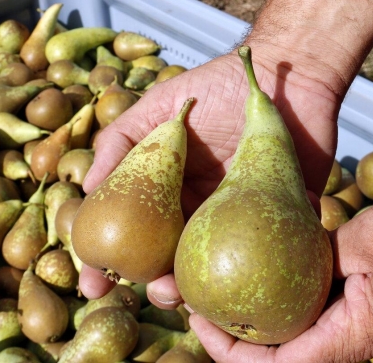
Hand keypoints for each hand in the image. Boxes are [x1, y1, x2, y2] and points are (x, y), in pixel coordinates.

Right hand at [78, 45, 346, 303]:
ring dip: (193, 292)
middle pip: (169, 264)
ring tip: (185, 293)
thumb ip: (121, 140)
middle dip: (154, 288)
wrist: (288, 79)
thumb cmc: (218, 89)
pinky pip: (259, 261)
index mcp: (169, 194)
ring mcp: (235, 222)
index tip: (92, 286)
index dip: (107, 265)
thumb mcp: (161, 107)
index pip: (133, 235)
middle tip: (151, 290)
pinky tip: (228, 287)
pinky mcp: (275, 224)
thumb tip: (84, 186)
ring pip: (209, 270)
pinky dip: (243, 279)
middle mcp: (199, 214)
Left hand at [190, 191, 372, 362]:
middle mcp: (349, 339)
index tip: (201, 316)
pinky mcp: (364, 303)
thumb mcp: (362, 240)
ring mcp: (358, 322)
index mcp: (348, 337)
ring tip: (227, 278)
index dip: (230, 349)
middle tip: (204, 293)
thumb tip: (275, 252)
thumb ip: (315, 253)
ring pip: (296, 330)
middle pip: (279, 353)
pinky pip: (316, 307)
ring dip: (261, 311)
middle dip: (237, 330)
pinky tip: (271, 260)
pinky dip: (288, 292)